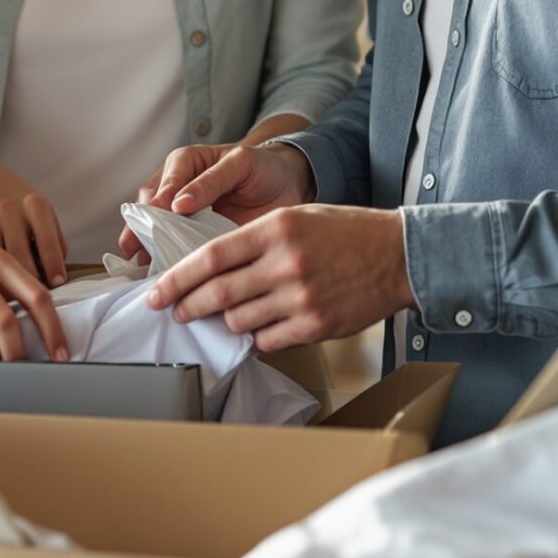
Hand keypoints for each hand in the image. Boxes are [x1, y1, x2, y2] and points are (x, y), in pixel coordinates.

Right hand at [0, 167, 69, 287]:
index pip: (47, 241)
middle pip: (20, 256)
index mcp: (34, 205)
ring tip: (18, 292)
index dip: (54, 267)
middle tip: (36, 295)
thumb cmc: (21, 206)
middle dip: (30, 280)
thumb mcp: (44, 213)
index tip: (57, 283)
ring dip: (8, 282)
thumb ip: (54, 242)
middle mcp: (8, 210)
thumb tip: (55, 278)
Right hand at [116, 141, 314, 261]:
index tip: (153, 224)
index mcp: (185, 163)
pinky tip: (162, 273)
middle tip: (135, 251)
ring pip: (153, 228)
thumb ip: (211, 181)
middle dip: (140, 230)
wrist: (286, 184)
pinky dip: (166, 258)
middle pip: (148, 208)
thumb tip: (177, 205)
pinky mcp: (194, 235)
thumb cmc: (262, 168)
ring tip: (142, 265)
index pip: (162, 185)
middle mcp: (177, 188)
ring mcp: (182, 214)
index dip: (155, 206)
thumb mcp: (240, 164)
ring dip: (146, 246)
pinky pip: (174, 246)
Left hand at [144, 205, 414, 352]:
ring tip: (228, 315)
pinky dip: (258, 336)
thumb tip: (215, 267)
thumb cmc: (347, 233)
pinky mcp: (315, 325)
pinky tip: (263, 325)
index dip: (178, 278)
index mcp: (276, 230)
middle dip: (188, 306)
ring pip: (240, 321)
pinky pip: (268, 339)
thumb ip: (255, 240)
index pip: (211, 257)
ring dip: (227, 321)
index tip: (158, 292)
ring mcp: (300, 298)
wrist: (398, 256)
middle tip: (176, 312)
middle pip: (218, 294)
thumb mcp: (297, 218)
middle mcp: (285, 263)